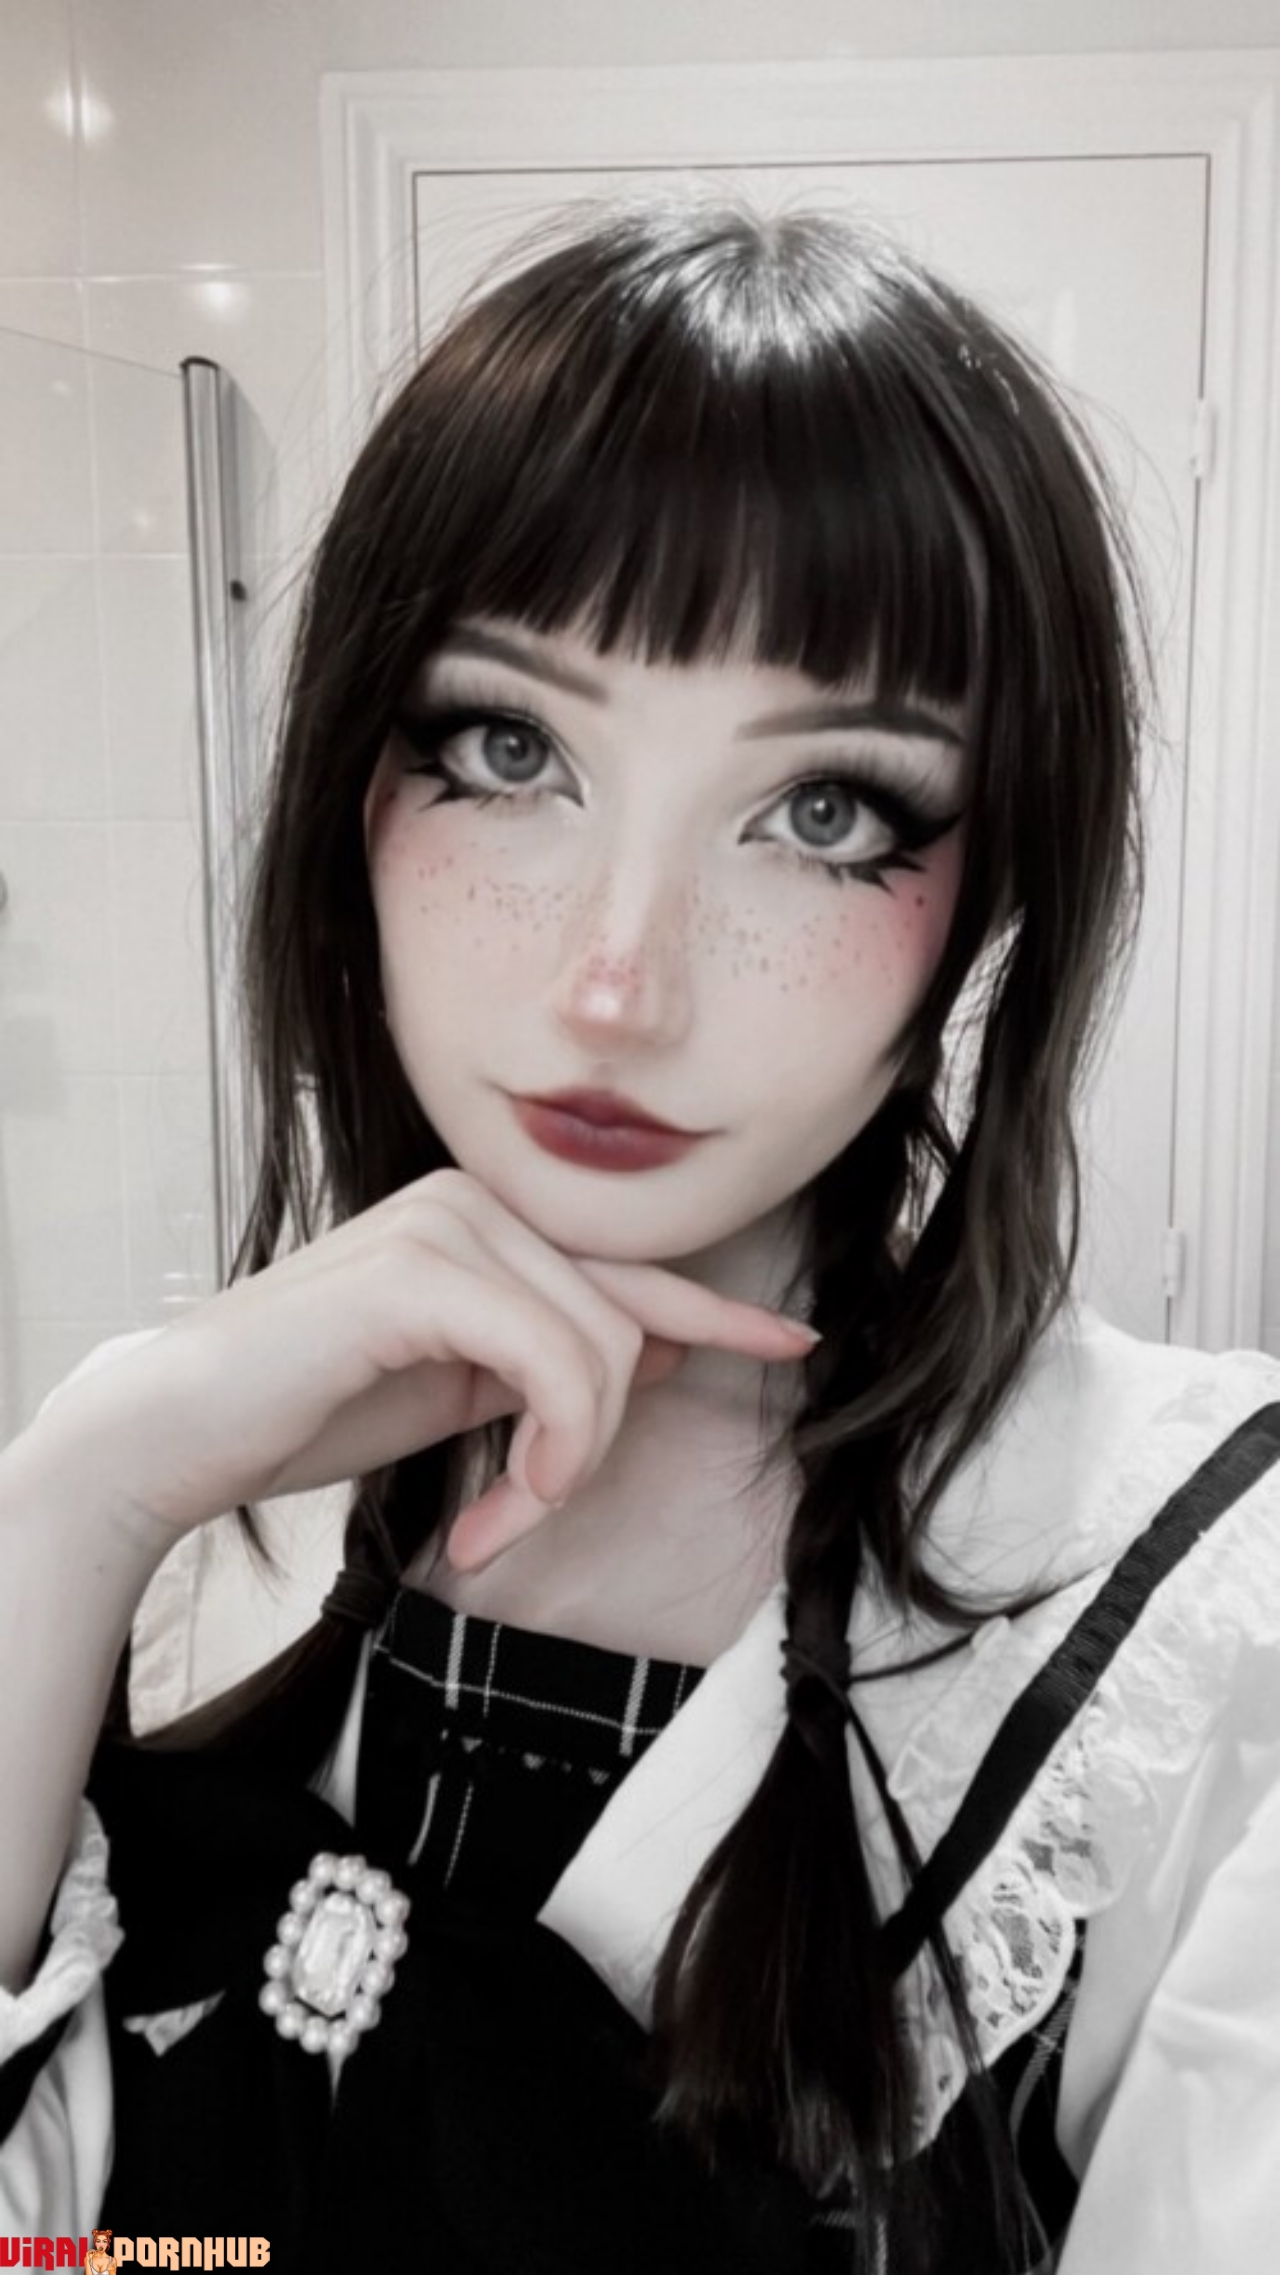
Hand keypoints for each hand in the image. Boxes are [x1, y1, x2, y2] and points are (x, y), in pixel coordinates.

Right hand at [33, 1169, 816, 1567]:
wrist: (185, 1429)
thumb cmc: (313, 1407)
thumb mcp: (461, 1384)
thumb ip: (548, 1360)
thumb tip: (659, 1359)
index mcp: (487, 1221)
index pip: (629, 1269)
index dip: (716, 1314)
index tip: (791, 1344)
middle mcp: (477, 1200)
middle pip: (627, 1326)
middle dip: (594, 1444)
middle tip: (519, 1515)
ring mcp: (449, 1221)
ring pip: (603, 1352)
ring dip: (566, 1466)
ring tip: (497, 1518)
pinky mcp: (424, 1269)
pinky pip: (556, 1366)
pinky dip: (547, 1454)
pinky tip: (491, 1509)